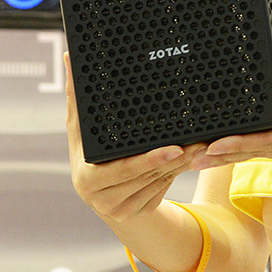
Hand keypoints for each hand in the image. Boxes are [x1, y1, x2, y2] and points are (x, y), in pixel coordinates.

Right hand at [64, 52, 206, 222]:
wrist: (94, 189)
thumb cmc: (90, 152)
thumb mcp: (82, 128)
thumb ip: (78, 97)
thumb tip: (71, 57)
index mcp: (85, 174)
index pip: (122, 167)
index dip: (149, 159)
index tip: (174, 147)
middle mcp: (97, 195)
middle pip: (143, 176)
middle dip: (171, 159)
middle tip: (196, 144)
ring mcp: (114, 208)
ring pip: (155, 183)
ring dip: (179, 166)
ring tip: (199, 148)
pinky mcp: (130, 213)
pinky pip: (158, 190)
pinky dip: (174, 175)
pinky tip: (189, 161)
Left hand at [190, 51, 271, 171]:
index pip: (271, 142)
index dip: (238, 144)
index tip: (211, 146)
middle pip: (260, 154)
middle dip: (224, 155)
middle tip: (189, 155)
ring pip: (267, 156)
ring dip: (235, 155)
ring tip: (202, 154)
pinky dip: (255, 150)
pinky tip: (239, 146)